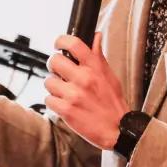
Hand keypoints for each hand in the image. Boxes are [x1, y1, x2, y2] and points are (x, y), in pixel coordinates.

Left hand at [44, 33, 129, 150]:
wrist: (118, 130)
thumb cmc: (113, 103)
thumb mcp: (110, 76)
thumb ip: (98, 57)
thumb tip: (96, 36)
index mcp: (94, 67)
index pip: (74, 44)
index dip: (61, 40)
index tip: (58, 44)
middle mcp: (83, 78)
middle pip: (54, 61)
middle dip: (54, 67)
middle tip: (60, 73)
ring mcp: (74, 95)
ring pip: (48, 81)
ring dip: (54, 87)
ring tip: (64, 92)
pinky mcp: (66, 110)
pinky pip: (48, 99)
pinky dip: (54, 102)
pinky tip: (64, 104)